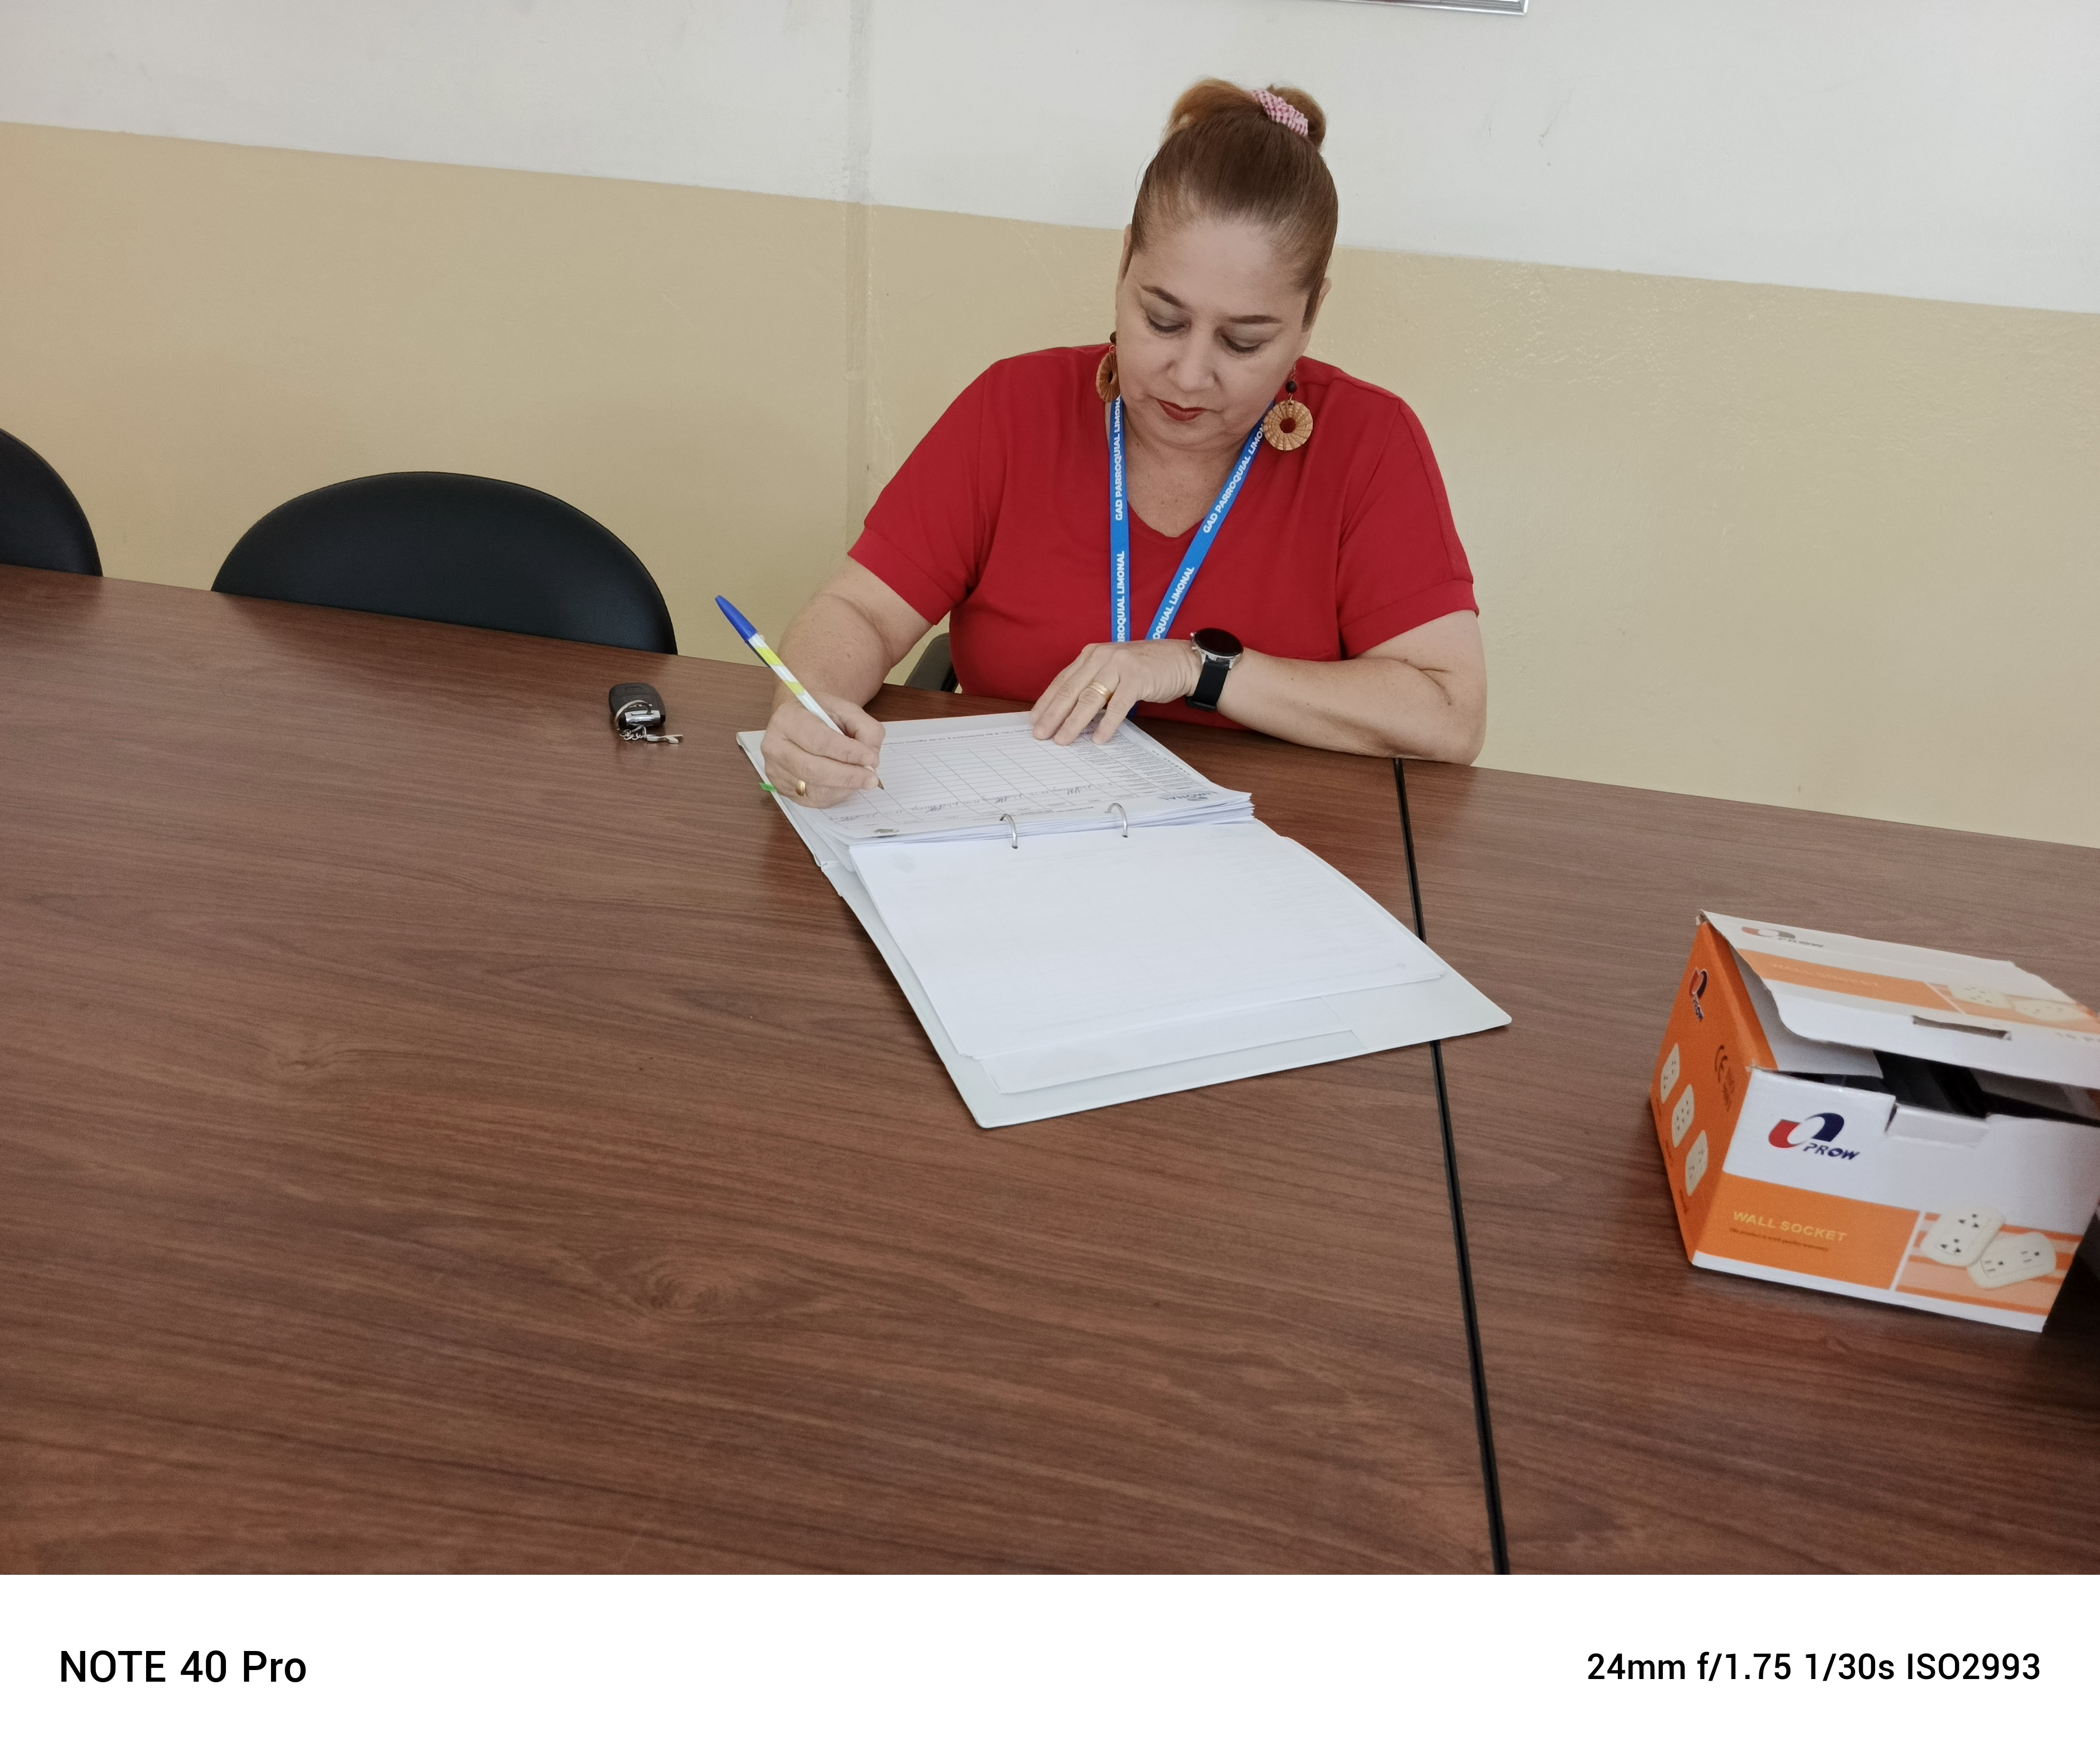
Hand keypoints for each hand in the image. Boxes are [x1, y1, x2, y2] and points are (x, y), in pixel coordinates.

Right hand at [759, 692, 884, 805]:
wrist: (802, 720)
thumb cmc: (823, 715)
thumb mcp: (848, 710)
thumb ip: (865, 729)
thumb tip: (871, 759)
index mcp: (787, 719)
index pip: (819, 741)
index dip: (847, 752)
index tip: (871, 758)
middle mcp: (774, 746)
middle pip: (813, 770)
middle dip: (848, 776)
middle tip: (872, 778)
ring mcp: (775, 771)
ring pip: (814, 789)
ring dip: (844, 787)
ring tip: (862, 779)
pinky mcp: (782, 789)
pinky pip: (813, 800)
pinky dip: (836, 795)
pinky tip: (847, 785)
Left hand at [1030, 640, 1201, 744]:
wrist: (1181, 661)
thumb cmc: (1145, 668)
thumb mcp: (1113, 669)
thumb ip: (1093, 683)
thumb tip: (1069, 713)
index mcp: (1092, 654)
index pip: (1062, 680)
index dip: (1046, 702)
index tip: (1034, 720)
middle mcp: (1102, 657)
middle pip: (1071, 690)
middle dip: (1053, 715)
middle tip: (1041, 734)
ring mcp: (1120, 666)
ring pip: (1090, 698)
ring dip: (1074, 722)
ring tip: (1063, 740)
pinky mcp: (1138, 678)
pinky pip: (1118, 706)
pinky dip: (1107, 724)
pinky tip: (1097, 738)